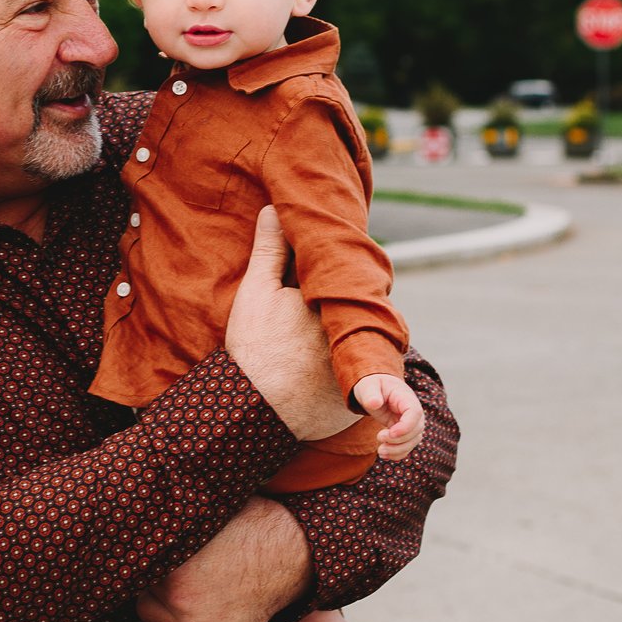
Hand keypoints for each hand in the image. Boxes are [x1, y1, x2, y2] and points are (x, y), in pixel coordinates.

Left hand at [136, 498, 313, 621]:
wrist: (292, 554)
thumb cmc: (248, 522)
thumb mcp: (205, 512)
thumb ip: (170, 518)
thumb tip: (140, 502)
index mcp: (170, 561)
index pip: (130, 564)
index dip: (138, 555)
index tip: (144, 548)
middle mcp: (177, 597)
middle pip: (138, 592)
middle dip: (150, 579)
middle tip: (167, 565)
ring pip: (151, 616)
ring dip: (160, 602)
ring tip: (182, 582)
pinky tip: (195, 602)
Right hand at [223, 207, 361, 441]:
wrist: (253, 412)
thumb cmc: (253, 348)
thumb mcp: (257, 292)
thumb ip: (270, 250)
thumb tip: (274, 209)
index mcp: (335, 300)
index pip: (348, 275)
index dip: (339, 270)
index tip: (328, 265)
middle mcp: (355, 331)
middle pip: (362, 308)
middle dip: (351, 302)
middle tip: (321, 309)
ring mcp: (361, 365)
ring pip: (367, 339)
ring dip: (357, 334)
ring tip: (323, 339)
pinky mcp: (362, 395)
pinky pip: (368, 376)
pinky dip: (357, 370)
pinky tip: (331, 367)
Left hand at [352, 373, 423, 459]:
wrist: (376, 389)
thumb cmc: (373, 385)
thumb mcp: (368, 386)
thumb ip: (370, 393)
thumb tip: (374, 403)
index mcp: (406, 398)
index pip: (415, 413)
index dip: (406, 427)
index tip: (390, 433)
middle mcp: (413, 411)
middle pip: (417, 430)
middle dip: (399, 440)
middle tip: (379, 437)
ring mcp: (411, 423)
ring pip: (413, 441)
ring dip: (398, 450)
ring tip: (380, 451)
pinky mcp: (405, 432)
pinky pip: (407, 446)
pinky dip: (398, 454)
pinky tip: (384, 454)